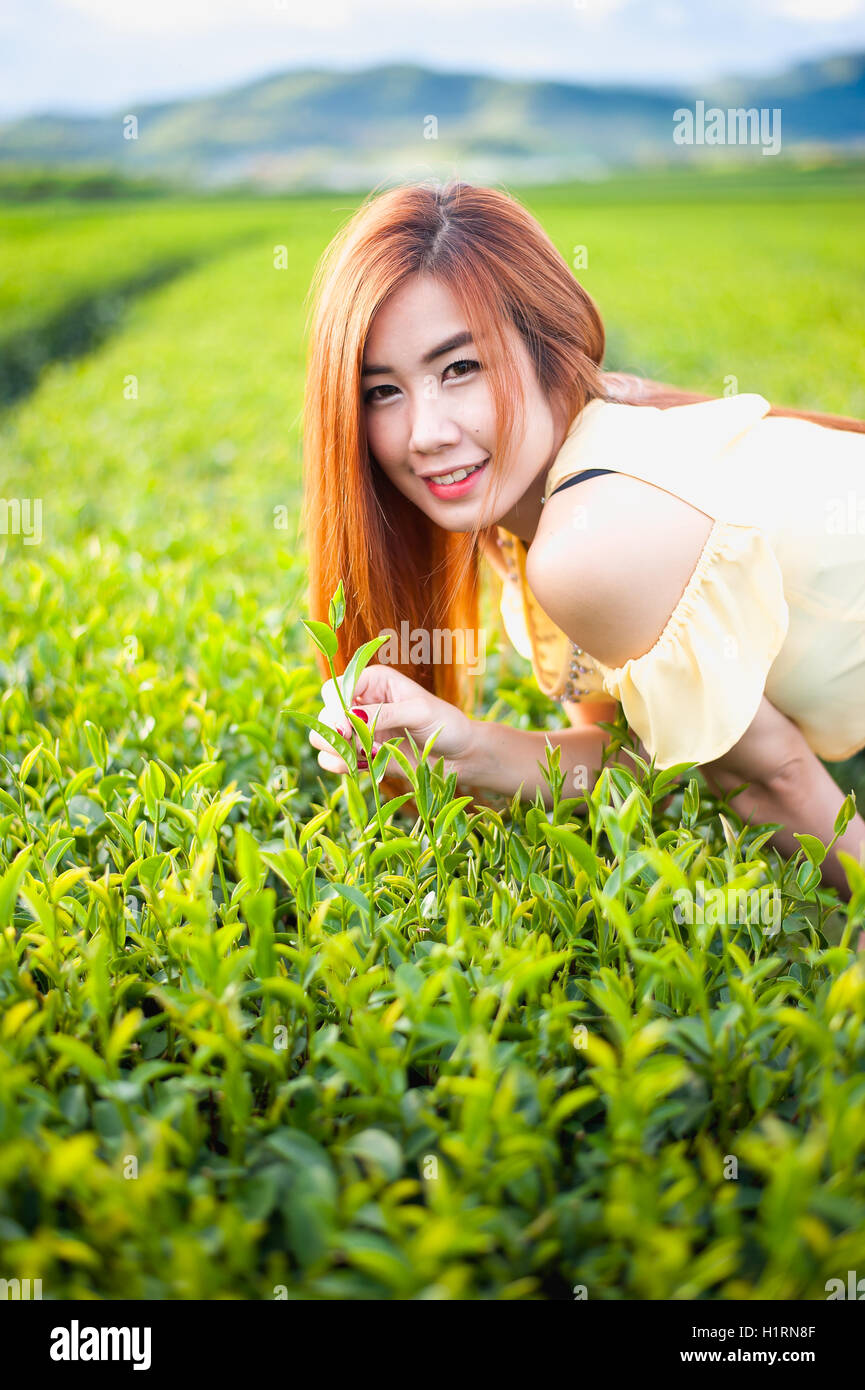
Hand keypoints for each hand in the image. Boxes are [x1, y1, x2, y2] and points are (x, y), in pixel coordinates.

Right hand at [309, 663, 477, 780]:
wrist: (460, 756)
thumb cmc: (446, 723)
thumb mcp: (419, 712)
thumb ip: (384, 713)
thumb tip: (350, 718)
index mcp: (373, 681)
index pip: (335, 689)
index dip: (334, 708)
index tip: (346, 729)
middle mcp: (361, 703)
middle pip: (324, 714)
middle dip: (332, 733)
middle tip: (355, 746)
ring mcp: (359, 730)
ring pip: (324, 738)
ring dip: (335, 750)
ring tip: (365, 757)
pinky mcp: (361, 755)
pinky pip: (334, 761)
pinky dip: (341, 766)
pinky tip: (362, 767)